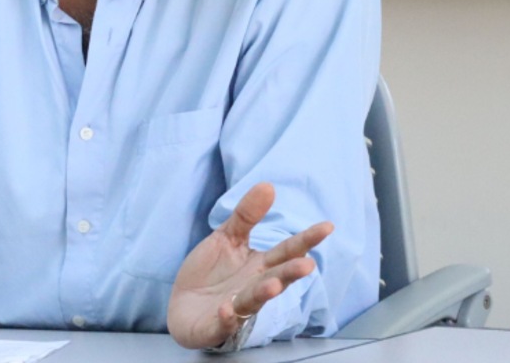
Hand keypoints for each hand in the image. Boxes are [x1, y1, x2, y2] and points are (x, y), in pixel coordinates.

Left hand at [167, 182, 332, 348]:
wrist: (182, 304)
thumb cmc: (211, 272)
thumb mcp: (227, 238)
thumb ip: (246, 215)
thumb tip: (268, 185)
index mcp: (260, 266)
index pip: (287, 251)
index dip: (306, 240)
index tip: (327, 226)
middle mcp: (255, 288)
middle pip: (277, 279)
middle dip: (291, 273)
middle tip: (307, 265)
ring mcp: (237, 308)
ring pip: (254, 301)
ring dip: (263, 294)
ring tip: (272, 286)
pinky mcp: (216, 325)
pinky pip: (224, 323)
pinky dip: (226, 318)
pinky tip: (226, 310)